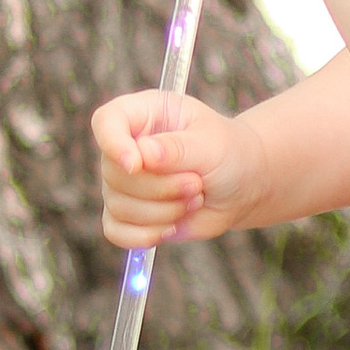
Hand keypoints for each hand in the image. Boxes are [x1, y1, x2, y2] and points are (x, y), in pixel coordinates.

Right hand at [92, 88, 259, 247]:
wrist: (242, 186)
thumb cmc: (228, 153)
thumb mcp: (211, 143)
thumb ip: (178, 148)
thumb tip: (143, 154)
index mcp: (143, 114)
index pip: (106, 121)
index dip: (113, 143)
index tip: (136, 164)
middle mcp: (127, 146)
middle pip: (115, 173)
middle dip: (160, 188)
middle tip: (196, 183)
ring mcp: (124, 182)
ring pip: (118, 206)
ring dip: (163, 212)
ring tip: (195, 198)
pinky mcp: (128, 214)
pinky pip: (116, 231)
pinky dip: (145, 235)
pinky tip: (173, 226)